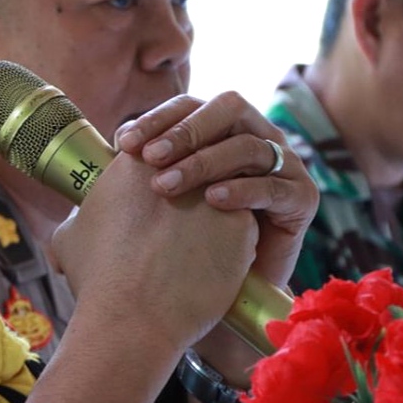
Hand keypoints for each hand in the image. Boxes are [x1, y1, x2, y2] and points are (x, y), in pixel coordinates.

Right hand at [36, 149, 257, 402]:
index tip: (160, 194)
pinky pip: (246, 219)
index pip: (161, 148)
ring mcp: (214, 192)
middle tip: (187, 215)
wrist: (133, 319)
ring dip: (221, 204)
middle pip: (198, 160)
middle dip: (197, 180)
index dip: (163, 170)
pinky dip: (237, 236)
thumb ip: (79, 218)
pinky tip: (223, 257)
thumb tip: (76, 225)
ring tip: (207, 236)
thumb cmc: (97, 280)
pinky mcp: (242, 223)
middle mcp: (179, 166)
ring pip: (227, 186)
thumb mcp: (70, 237)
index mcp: (136, 162)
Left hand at [112, 92, 314, 289]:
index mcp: (219, 133)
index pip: (190, 107)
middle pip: (227, 110)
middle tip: (150, 158)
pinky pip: (275, 184)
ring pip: (248, 145)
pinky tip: (211, 202)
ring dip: (204, 162)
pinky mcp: (302, 199)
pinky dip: (242, 189)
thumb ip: (130, 182)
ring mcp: (283, 166)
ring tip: (168, 187)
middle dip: (185, 131)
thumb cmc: (182, 247)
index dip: (157, 118)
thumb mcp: (151, 208)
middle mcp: (254, 139)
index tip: (123, 144)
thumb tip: (100, 161)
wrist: (223, 296)